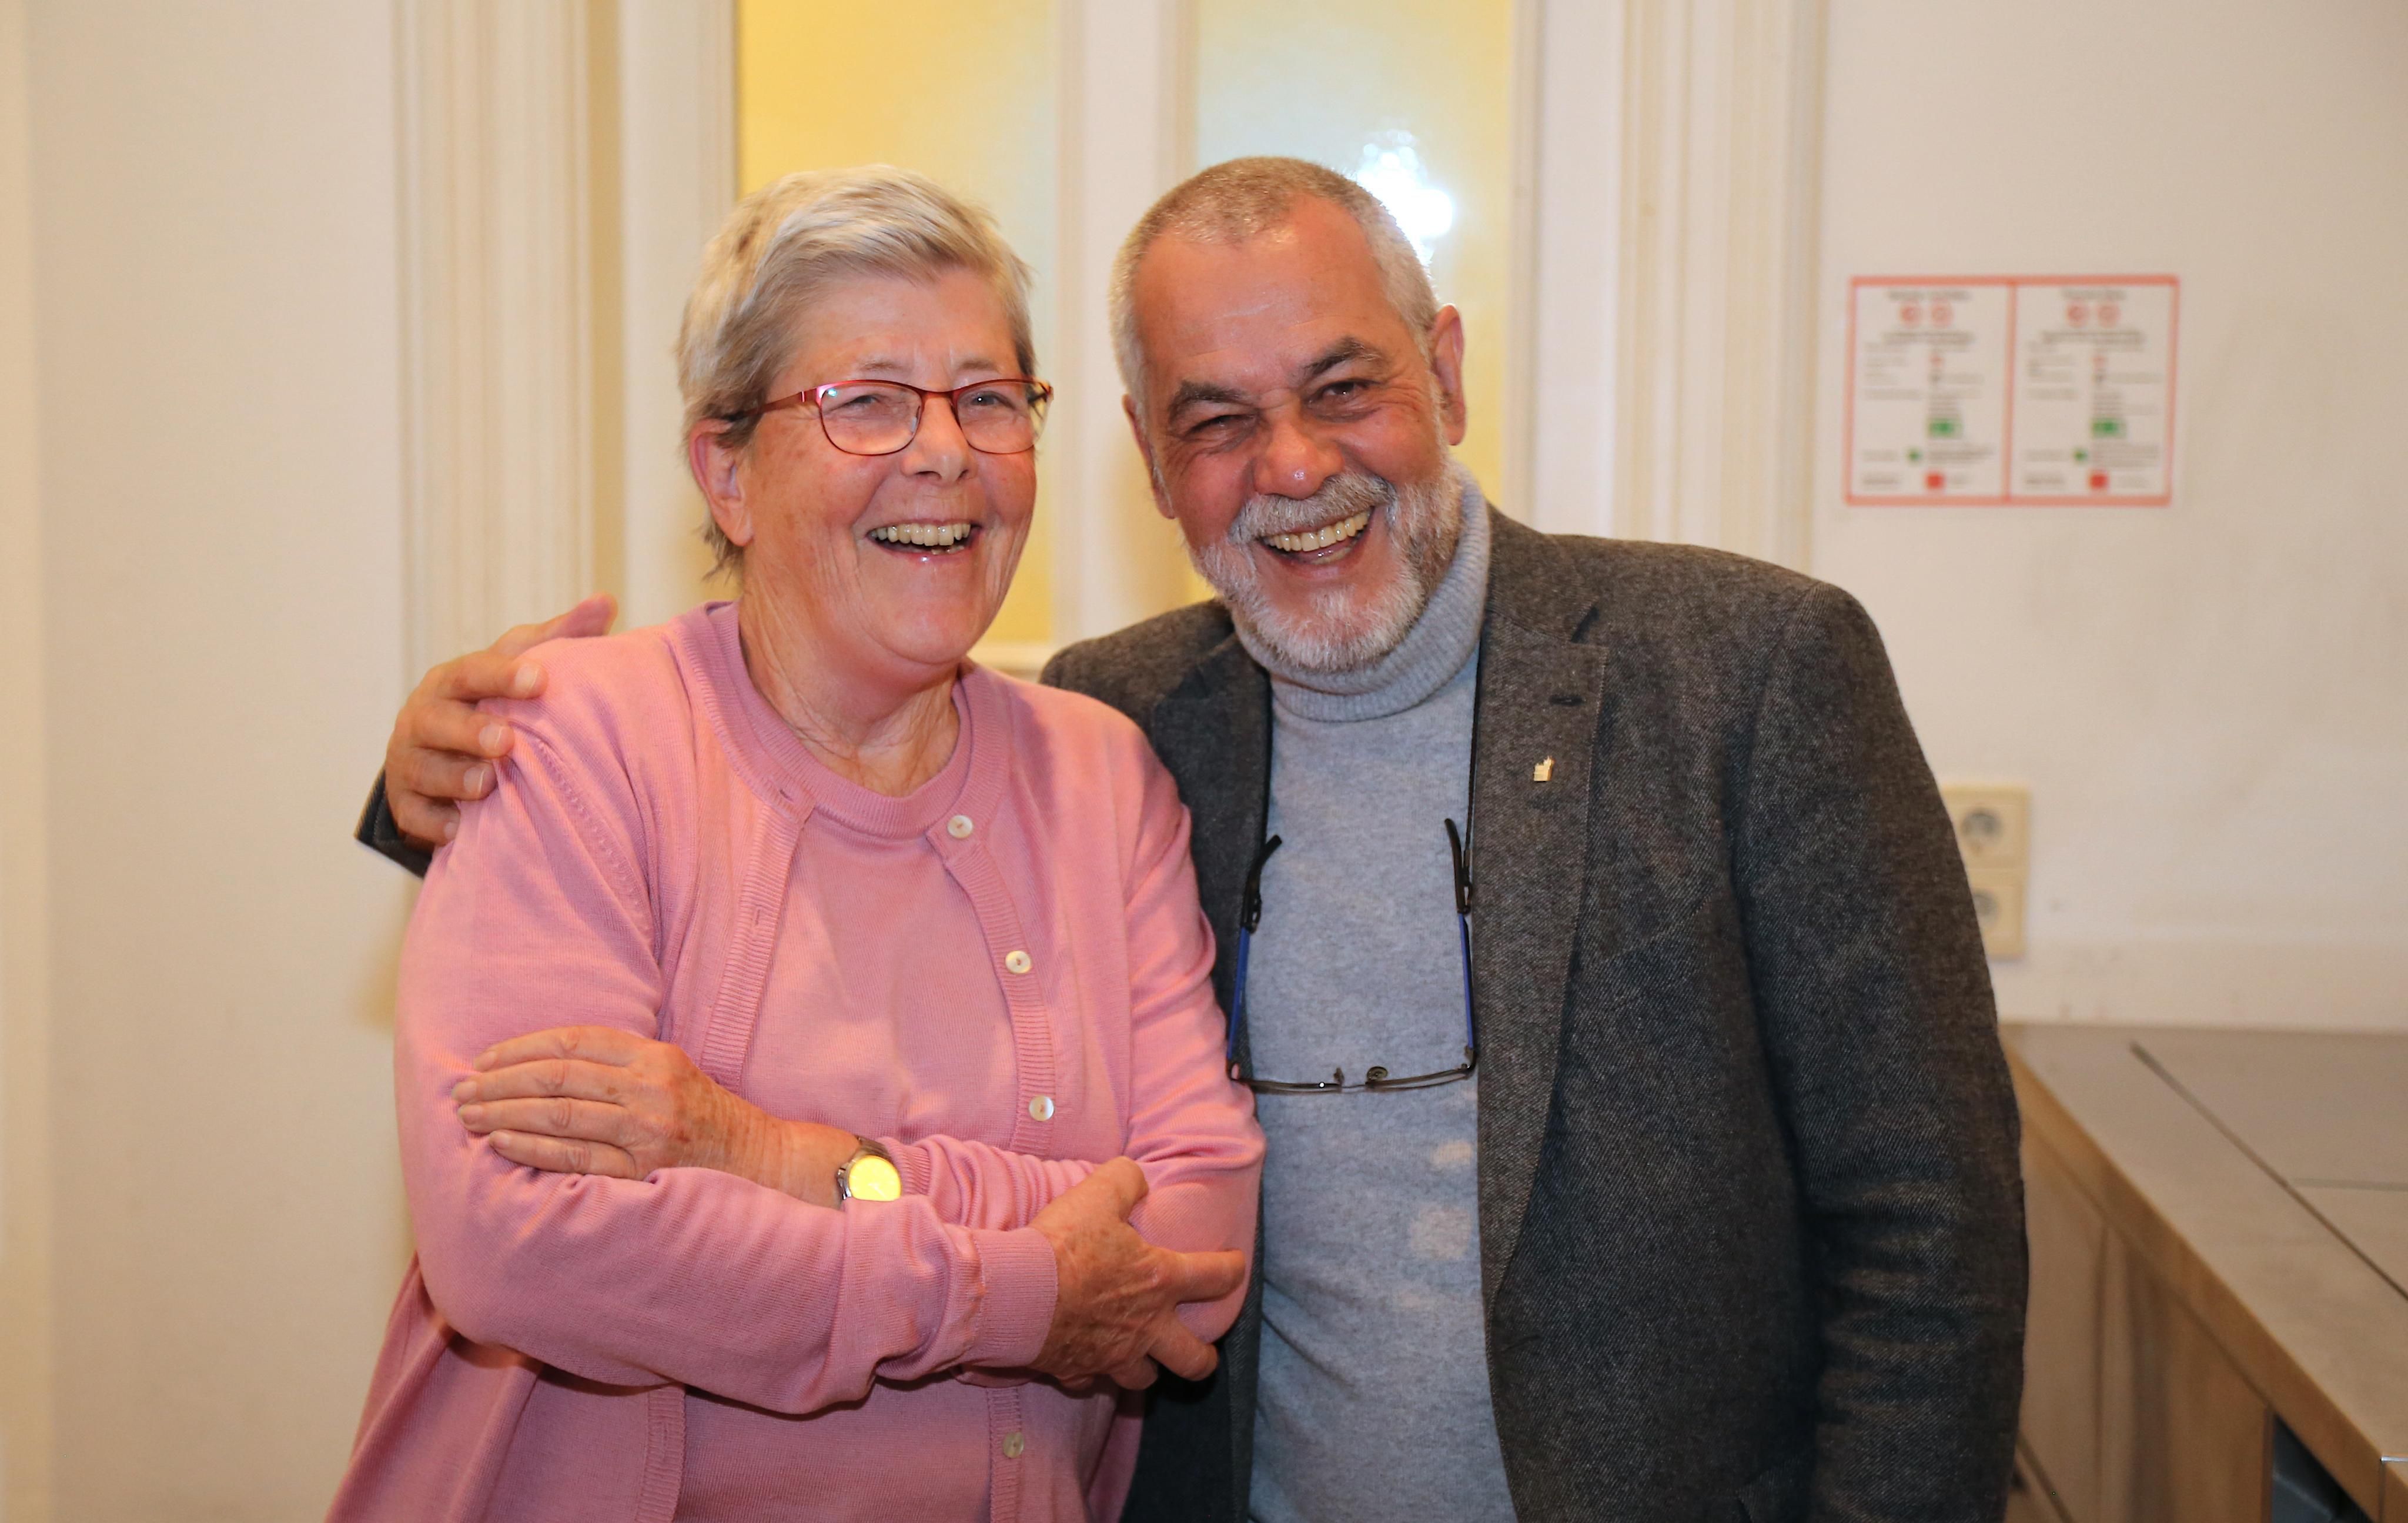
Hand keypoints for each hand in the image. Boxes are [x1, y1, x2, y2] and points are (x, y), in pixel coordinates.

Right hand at [384, 593, 617, 847]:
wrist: (438, 753)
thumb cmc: (489, 702)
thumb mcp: (518, 667)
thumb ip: (559, 637)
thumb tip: (605, 602)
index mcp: (453, 681)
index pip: (473, 672)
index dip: (501, 675)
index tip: (538, 679)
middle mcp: (424, 716)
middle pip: (438, 720)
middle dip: (469, 731)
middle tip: (507, 740)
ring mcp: (410, 761)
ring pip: (424, 769)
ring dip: (454, 777)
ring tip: (487, 784)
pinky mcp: (406, 804)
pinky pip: (415, 815)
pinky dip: (435, 823)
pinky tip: (461, 830)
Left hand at [452, 1025, 852, 1205]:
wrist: (762, 1161)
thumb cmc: (707, 1118)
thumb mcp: (673, 1073)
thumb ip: (621, 1063)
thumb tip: (544, 1063)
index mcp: (655, 1056)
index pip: (575, 1040)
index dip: (522, 1047)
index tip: (484, 1059)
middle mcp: (651, 1087)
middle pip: (559, 1075)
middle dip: (501, 1081)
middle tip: (461, 1091)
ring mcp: (648, 1130)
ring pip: (561, 1113)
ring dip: (505, 1112)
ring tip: (469, 1115)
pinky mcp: (644, 1170)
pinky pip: (576, 1157)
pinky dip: (533, 1147)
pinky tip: (502, 1141)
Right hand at [1025, 1159, 1246, 1390]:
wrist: (1017, 1294)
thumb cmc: (1063, 1245)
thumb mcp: (1097, 1195)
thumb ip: (1125, 1180)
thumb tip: (1136, 1177)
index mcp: (1159, 1281)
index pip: (1215, 1277)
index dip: (1233, 1270)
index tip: (1236, 1266)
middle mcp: (1145, 1326)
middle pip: (1193, 1358)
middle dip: (1204, 1359)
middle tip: (1204, 1353)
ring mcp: (1112, 1354)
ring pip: (1145, 1378)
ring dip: (1149, 1370)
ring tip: (1146, 1360)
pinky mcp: (1077, 1370)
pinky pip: (1091, 1381)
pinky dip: (1091, 1373)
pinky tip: (1087, 1363)